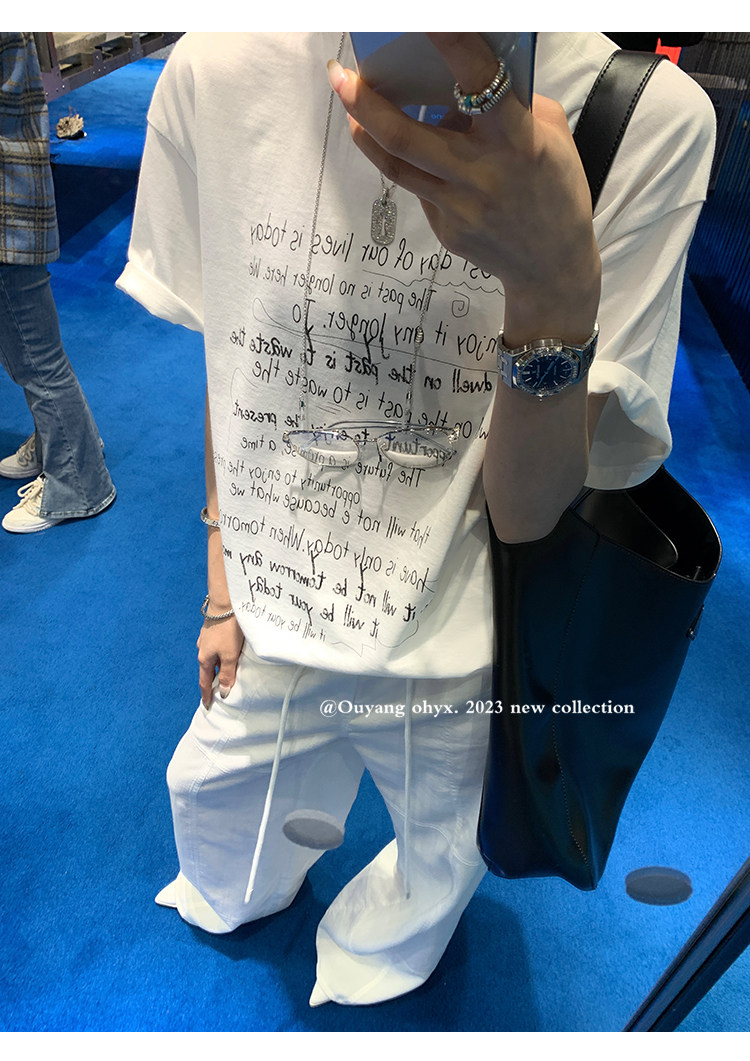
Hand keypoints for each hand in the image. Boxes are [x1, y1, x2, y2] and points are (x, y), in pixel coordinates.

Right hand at [197, 614, 244, 707]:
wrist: (225, 603)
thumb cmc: (228, 630)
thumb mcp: (230, 656)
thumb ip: (227, 674)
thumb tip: (222, 692)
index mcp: (204, 659)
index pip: (205, 682)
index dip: (206, 695)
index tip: (207, 706)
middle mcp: (202, 650)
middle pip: (207, 671)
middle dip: (212, 682)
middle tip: (217, 693)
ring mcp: (206, 640)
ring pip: (212, 659)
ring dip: (217, 669)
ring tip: (225, 676)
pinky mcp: (212, 631)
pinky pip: (215, 649)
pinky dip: (220, 657)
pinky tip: (227, 655)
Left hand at [328, 32, 599, 343]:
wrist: (551, 265)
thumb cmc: (555, 188)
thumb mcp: (549, 136)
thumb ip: (511, 103)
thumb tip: (464, 72)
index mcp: (517, 140)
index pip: (478, 79)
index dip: (448, 41)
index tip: (420, 19)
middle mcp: (482, 174)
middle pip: (406, 136)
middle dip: (365, 101)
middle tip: (339, 74)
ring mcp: (459, 207)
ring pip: (397, 165)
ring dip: (365, 130)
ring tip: (349, 100)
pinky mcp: (446, 230)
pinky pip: (418, 188)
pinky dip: (408, 161)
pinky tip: (405, 147)